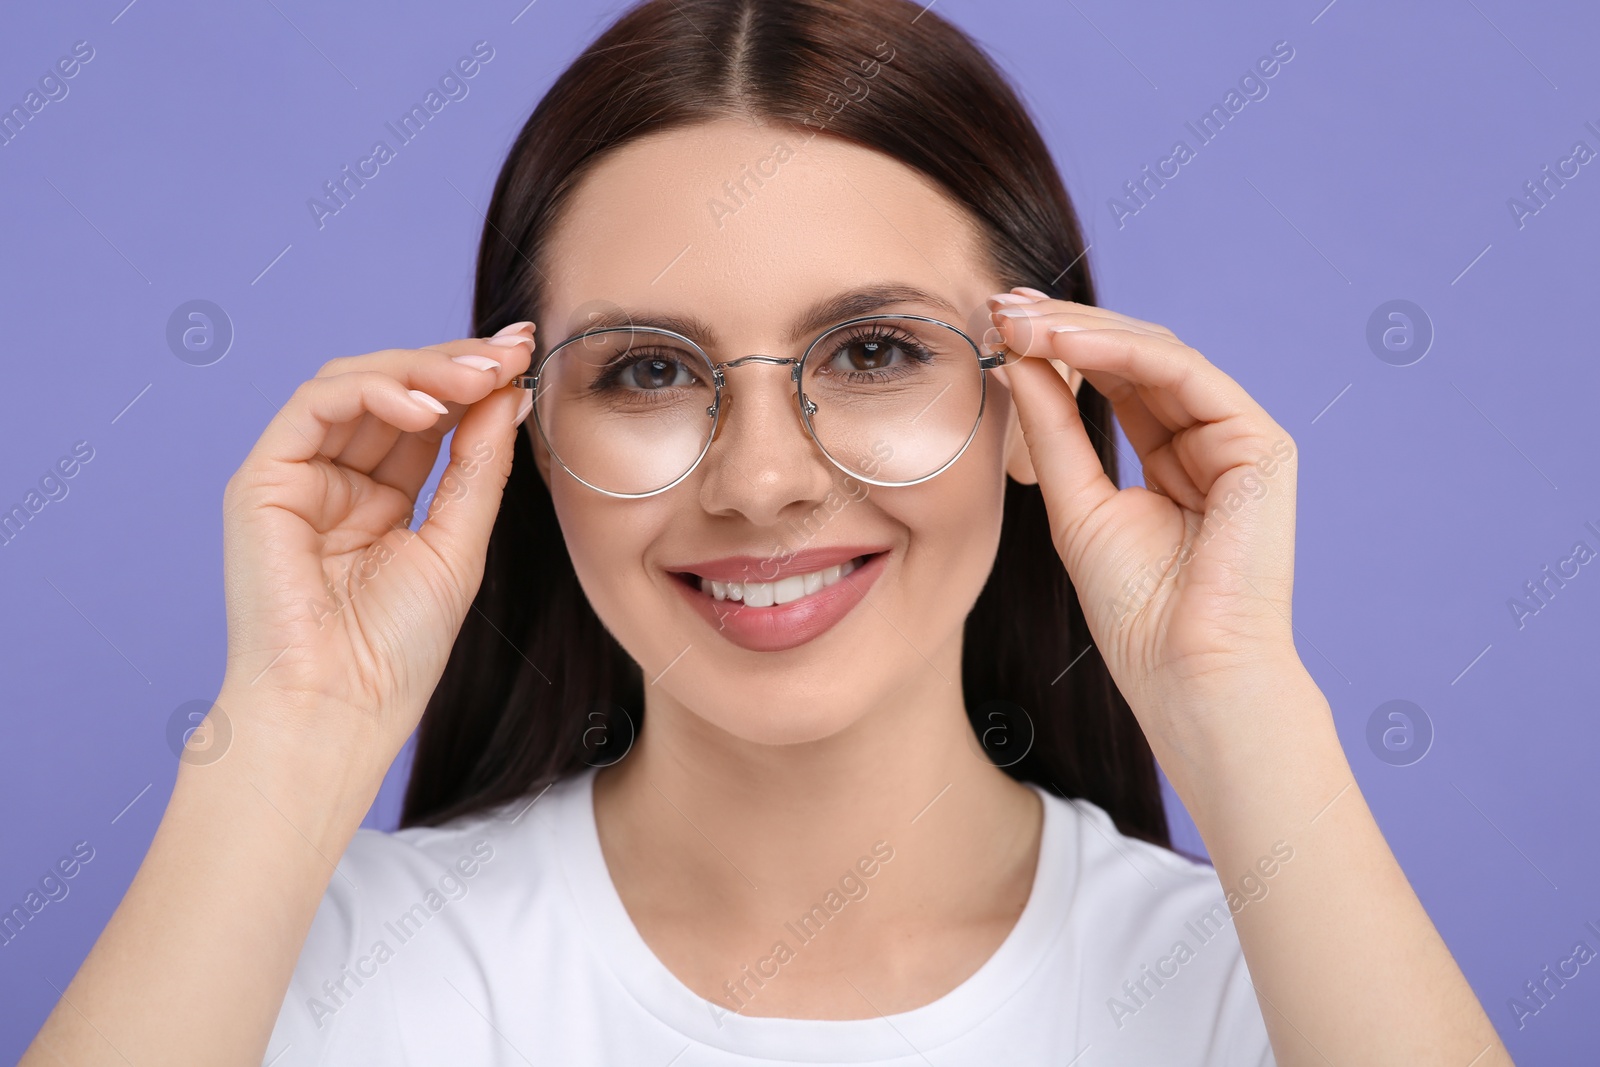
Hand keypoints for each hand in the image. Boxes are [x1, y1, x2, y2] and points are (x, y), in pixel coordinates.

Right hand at [215, 325, 534, 774]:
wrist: (339, 709)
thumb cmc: (396, 651)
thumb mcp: (458, 544)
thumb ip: (478, 466)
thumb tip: (508, 394)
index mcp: (383, 497)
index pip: (430, 416)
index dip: (476, 380)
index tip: (528, 353)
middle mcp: (338, 478)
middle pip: (396, 389)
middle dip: (457, 363)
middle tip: (511, 351)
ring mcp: (298, 475)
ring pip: (355, 383)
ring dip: (424, 369)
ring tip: (480, 376)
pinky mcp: (263, 479)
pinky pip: (316, 405)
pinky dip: (374, 392)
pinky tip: (427, 407)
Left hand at [987, 290, 1303, 759]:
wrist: (1185, 672)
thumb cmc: (1135, 611)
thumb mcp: (1074, 503)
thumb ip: (1052, 429)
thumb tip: (1020, 358)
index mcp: (1170, 455)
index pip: (1112, 380)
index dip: (1056, 347)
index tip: (996, 323)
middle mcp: (1207, 438)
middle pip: (1133, 357)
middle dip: (1064, 326)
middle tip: (1001, 302)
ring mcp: (1238, 438)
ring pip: (1157, 354)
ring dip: (1084, 330)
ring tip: (1022, 320)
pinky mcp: (1260, 444)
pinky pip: (1186, 375)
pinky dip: (1123, 353)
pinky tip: (1067, 343)